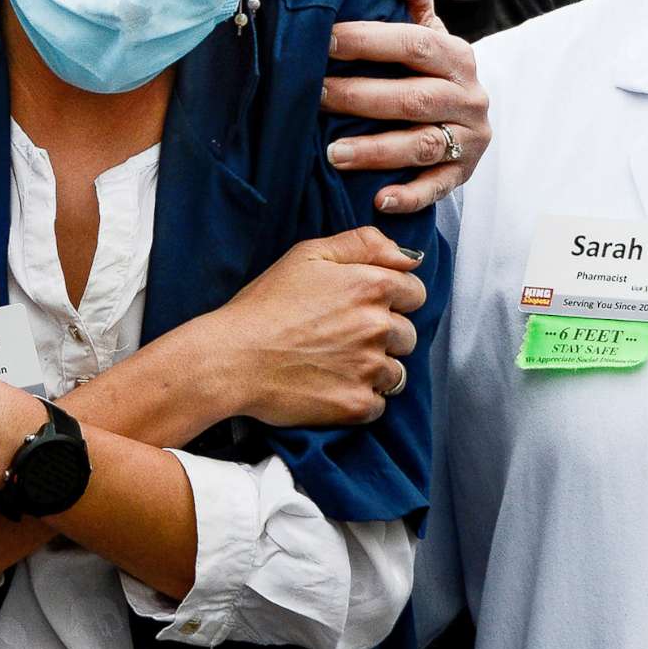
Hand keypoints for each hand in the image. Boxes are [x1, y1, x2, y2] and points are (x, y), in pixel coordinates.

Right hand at [187, 227, 425, 428]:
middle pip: (408, 335)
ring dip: (375, 370)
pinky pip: (378, 405)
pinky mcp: (357, 405)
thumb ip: (364, 244)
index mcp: (371, 286)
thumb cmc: (265, 305)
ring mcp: (370, 369)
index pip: (415, 292)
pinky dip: (360, 399)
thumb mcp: (308, 255)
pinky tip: (331, 386)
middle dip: (384, 335)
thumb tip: (409, 256)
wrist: (232, 358)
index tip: (364, 306)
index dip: (393, 298)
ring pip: (396, 372)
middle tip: (343, 337)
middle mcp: (378, 327)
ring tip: (336, 363)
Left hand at [324, 0, 492, 212]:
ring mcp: (468, 138)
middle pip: (414, 98)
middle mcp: (469, 97)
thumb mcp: (423, 23)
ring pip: (422, 145)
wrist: (459, 110)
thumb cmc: (424, 63)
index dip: (369, 41)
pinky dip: (409, 195)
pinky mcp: (463, 174)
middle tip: (314, 97)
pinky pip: (438, 188)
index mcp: (457, 55)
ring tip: (332, 153)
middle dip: (361, 97)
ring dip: (376, 151)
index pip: (415, 44)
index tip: (324, 40)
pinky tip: (378, 200)